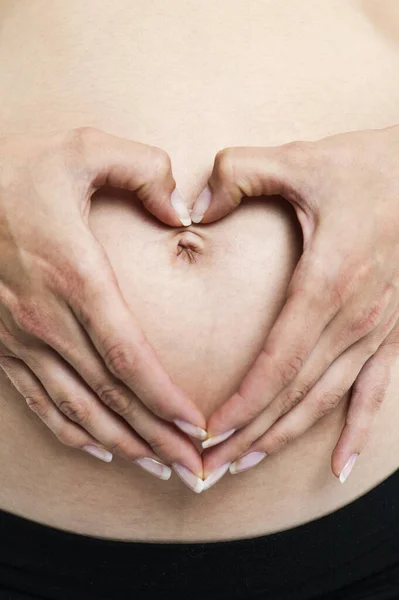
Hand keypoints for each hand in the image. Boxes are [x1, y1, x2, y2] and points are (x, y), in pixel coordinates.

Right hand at [0, 128, 204, 486]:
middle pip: (108, 393)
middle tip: (195, 470)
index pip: (125, 353)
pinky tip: (100, 448)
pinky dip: (71, 432)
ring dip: (121, 444)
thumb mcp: (83, 148)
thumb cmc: (14, 168)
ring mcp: (19, 336)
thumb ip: (144, 170)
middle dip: (155, 436)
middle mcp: (44, 317)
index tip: (197, 424)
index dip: (163, 395)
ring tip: (159, 469)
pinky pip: (39, 400)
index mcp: (71, 273)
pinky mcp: (3, 343)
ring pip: (76, 408)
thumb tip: (182, 211)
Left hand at [193, 125, 398, 484]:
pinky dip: (356, 431)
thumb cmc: (365, 168)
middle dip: (250, 432)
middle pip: (295, 391)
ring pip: (327, 400)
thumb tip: (191, 208)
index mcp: (327, 280)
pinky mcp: (392, 332)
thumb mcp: (299, 160)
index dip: (243, 400)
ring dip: (285, 436)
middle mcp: (354, 317)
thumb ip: (237, 173)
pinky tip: (341, 464)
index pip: (279, 358)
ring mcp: (377, 330)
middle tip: (209, 466)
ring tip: (246, 464)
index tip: (209, 430)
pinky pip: (374, 392)